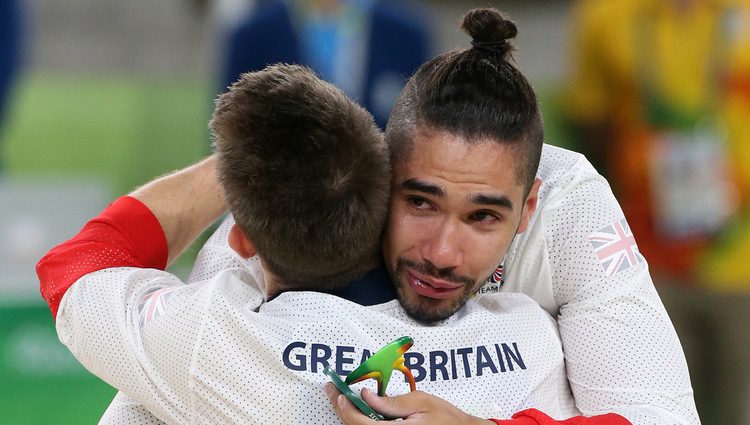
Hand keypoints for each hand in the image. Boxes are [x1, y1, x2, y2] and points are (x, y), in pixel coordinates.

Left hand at [324, 383, 494, 423]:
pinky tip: (360, 413)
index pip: (360, 424)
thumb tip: (366, 395)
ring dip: (350, 419)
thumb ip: (392, 402)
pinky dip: (362, 424)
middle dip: (342, 412)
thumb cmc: (446, 418)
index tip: (337, 392)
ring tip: (342, 400)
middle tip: (333, 393)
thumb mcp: (421, 402)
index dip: (345, 409)